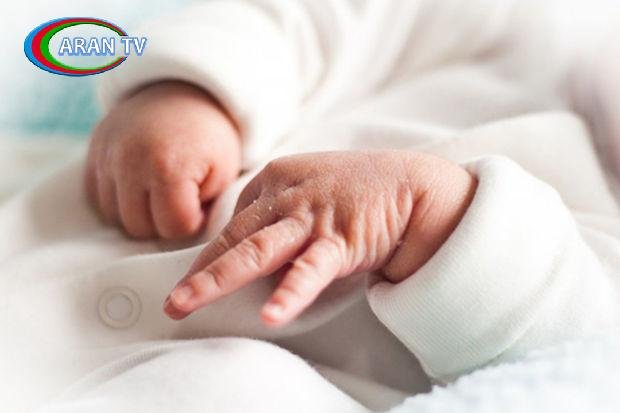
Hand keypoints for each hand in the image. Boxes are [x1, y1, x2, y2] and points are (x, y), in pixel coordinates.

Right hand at [85, 81, 240, 238]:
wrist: (184, 92)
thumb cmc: (210, 139)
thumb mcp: (223, 173)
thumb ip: (204, 210)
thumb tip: (180, 236)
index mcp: (167, 167)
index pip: (173, 227)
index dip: (192, 221)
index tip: (201, 202)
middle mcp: (128, 162)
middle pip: (140, 228)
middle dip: (164, 222)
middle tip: (181, 198)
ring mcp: (105, 156)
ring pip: (115, 218)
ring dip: (140, 213)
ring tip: (161, 191)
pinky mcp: (92, 152)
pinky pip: (97, 199)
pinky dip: (119, 201)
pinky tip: (140, 187)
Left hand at [163, 151, 476, 325]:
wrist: (413, 186)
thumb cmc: (361, 191)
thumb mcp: (311, 188)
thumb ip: (281, 211)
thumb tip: (254, 248)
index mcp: (276, 178)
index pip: (234, 222)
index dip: (213, 254)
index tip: (197, 278)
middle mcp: (285, 195)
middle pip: (234, 237)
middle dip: (199, 270)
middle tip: (173, 300)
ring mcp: (310, 216)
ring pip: (256, 250)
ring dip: (218, 278)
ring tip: (187, 303)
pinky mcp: (339, 238)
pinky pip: (310, 270)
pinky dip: (291, 292)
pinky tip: (272, 315)